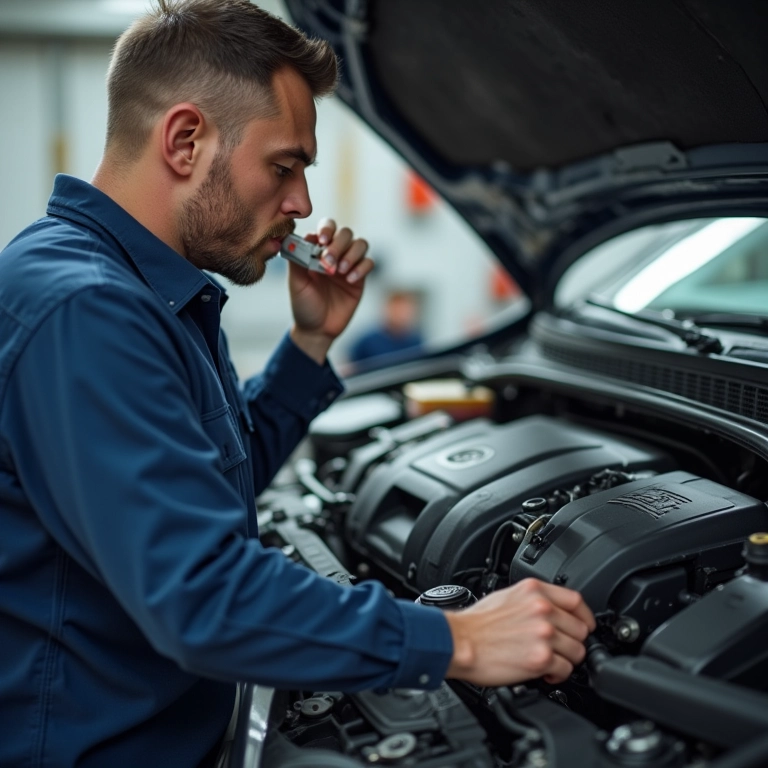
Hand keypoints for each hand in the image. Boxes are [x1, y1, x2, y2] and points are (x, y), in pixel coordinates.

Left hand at [289, 218, 373, 363]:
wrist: (317, 330)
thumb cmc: (304, 305)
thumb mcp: (296, 283)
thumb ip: (298, 260)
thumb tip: (306, 236)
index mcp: (317, 251)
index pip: (326, 228)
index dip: (326, 230)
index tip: (322, 240)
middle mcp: (335, 254)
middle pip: (345, 233)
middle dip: (338, 245)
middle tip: (329, 262)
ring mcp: (349, 265)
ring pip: (360, 244)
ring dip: (352, 253)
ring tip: (341, 270)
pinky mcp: (360, 279)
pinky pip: (369, 263)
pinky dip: (362, 268)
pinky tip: (350, 280)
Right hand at [444, 578, 595, 686]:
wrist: (459, 641)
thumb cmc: (477, 623)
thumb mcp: (507, 596)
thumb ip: (534, 600)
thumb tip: (552, 611)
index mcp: (534, 591)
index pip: (576, 601)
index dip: (584, 617)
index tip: (583, 625)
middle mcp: (542, 609)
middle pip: (581, 629)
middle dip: (572, 642)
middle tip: (559, 649)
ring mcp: (544, 633)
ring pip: (577, 651)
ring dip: (566, 660)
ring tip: (550, 661)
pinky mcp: (541, 658)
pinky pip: (565, 670)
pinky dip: (557, 675)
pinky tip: (544, 672)